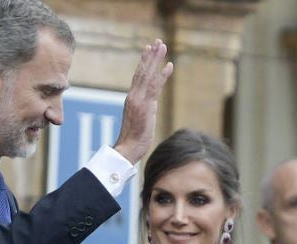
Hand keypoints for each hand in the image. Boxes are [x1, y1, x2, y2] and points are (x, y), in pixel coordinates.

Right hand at [112, 40, 173, 164]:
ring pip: (147, 75)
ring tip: (162, 46)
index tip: (148, 49)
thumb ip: (145, 109)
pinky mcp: (146, 107)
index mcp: (131, 99)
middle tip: (157, 42)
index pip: (138, 77)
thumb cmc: (133, 140)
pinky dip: (162, 75)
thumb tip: (151, 105)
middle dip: (150, 56)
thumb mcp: (140, 120)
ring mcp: (139, 100)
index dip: (144, 62)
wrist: (127, 149)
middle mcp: (134, 96)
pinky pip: (154, 87)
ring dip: (156, 59)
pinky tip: (169, 65)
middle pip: (142, 72)